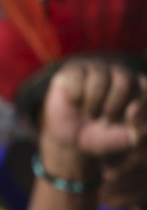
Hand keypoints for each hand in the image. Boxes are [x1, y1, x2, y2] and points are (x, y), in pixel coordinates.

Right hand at [40, 59, 146, 176]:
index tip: (131, 119)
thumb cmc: (103, 135)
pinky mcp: (72, 71)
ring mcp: (95, 69)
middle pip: (123, 81)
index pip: (145, 86)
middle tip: (106, 120)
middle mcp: (118, 72)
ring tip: (89, 113)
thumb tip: (133, 111)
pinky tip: (75, 103)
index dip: (141, 103)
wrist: (70, 140)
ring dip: (92, 105)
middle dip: (112, 107)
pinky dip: (76, 97)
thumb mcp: (126, 139)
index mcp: (137, 85)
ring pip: (99, 80)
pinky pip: (77, 79)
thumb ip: (141, 130)